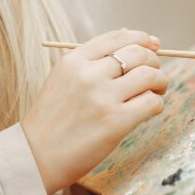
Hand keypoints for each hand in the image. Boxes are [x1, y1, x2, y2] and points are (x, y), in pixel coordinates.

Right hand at [21, 28, 168, 194]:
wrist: (34, 157)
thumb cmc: (52, 121)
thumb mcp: (63, 80)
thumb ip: (91, 62)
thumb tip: (132, 40)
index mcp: (74, 61)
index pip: (117, 37)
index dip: (141, 38)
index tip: (154, 45)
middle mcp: (88, 74)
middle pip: (138, 53)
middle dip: (154, 62)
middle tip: (155, 75)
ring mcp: (103, 97)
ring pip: (150, 75)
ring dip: (160, 82)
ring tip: (156, 92)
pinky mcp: (116, 121)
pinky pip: (151, 102)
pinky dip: (157, 104)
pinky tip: (150, 111)